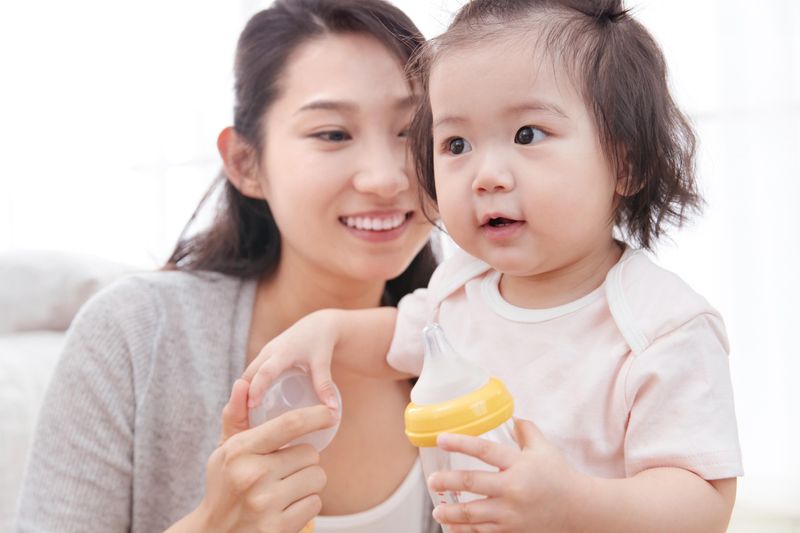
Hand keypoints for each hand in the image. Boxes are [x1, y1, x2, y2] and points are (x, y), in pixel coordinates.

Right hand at [195, 379, 336, 532]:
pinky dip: (306, 505)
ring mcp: (265, 504)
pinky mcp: (278, 528)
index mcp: (240, 451)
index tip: (330, 412)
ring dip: (307, 483)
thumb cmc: (225, 486)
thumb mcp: (224, 451)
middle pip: (310, 454)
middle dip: (303, 461)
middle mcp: (252, 476)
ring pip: (317, 478)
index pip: (288, 425)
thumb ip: (236, 417)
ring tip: (285, 489)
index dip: (315, 415)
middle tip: (284, 470)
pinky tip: (286, 508)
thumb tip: (242, 384)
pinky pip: (315, 504)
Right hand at [243, 310, 340, 411]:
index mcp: (282, 352)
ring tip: (246, 416)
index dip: (257, 388)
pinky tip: (255, 404)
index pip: (265, 372)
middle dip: (243, 394)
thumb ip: (324, 385)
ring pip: (249, 373)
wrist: (319, 324)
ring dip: (245, 391)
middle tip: (243, 418)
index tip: (251, 405)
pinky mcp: (267, 356)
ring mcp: (266, 353)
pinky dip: (251, 386)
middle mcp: (269, 352)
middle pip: (249, 374)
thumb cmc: (321, 341)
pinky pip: (254, 372)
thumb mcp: (322, 362)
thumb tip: (332, 412)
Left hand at [427, 418, 585, 531]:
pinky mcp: (512, 532)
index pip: (484, 450)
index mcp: (519, 464)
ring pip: (473, 514)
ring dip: (451, 512)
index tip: (440, 439)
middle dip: (447, 481)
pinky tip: (452, 527)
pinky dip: (465, 531)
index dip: (460, 443)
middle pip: (472, 483)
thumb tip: (510, 416)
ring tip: (437, 509)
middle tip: (431, 480)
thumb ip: (526, 430)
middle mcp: (513, 489)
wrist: (579, 510)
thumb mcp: (544, 449)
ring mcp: (511, 514)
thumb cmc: (560, 476)